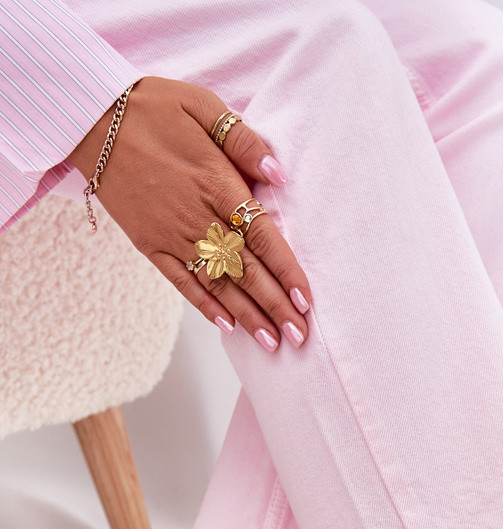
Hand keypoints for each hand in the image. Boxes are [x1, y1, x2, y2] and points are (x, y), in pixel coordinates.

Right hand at [67, 76, 310, 349]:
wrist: (92, 119)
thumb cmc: (154, 108)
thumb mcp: (203, 106)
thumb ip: (244, 142)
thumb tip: (279, 175)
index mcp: (217, 183)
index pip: (262, 237)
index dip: (286, 272)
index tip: (305, 301)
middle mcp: (198, 217)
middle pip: (245, 270)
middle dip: (274, 307)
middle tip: (299, 336)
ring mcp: (172, 235)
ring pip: (217, 284)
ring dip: (246, 316)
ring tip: (271, 342)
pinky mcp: (150, 244)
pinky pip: (181, 282)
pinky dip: (204, 305)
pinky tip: (226, 326)